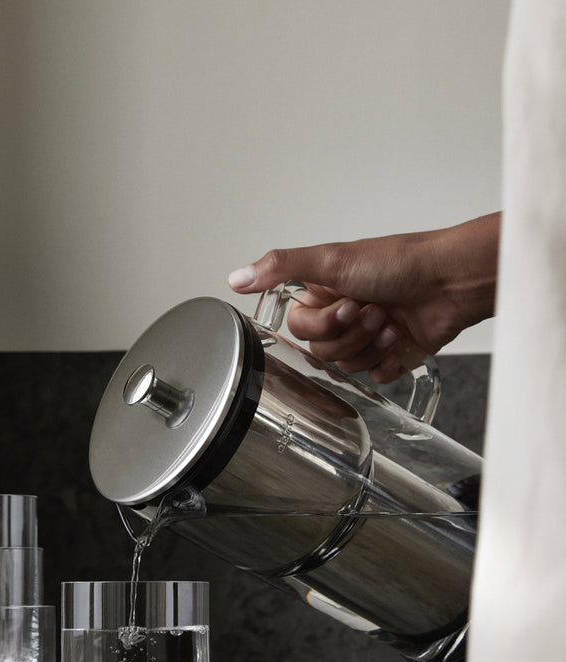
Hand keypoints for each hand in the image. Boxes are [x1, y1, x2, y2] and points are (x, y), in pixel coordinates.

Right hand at [228, 213, 499, 381]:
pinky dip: (388, 361)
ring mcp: (367, 337)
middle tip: (373, 309)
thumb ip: (280, 267)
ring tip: (390, 320)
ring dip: (371, 344)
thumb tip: (236, 277)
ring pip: (347, 366)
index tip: (346, 303)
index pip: (299, 328)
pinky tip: (402, 338)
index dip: (322, 324)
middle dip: (350, 333)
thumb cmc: (400, 262)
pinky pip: (374, 377)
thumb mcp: (332, 259)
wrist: (451, 281)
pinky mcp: (391, 355)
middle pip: (322, 350)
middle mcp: (343, 314)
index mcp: (324, 292)